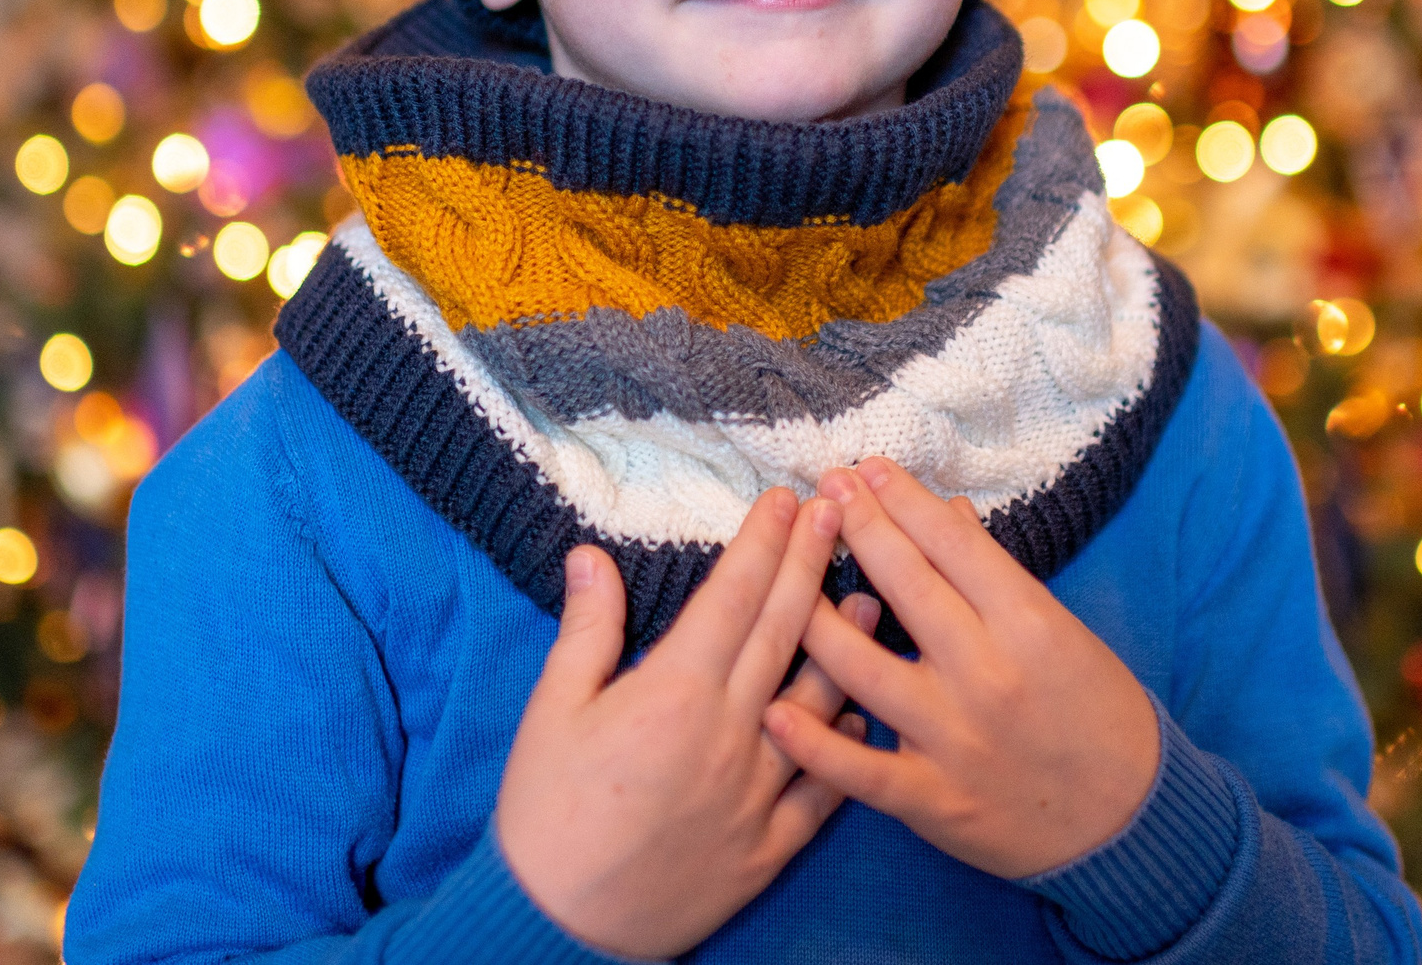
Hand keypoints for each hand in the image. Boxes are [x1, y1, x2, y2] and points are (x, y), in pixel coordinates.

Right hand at [495, 488, 880, 959]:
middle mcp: (728, 733)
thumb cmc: (546, 814)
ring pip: (819, 704)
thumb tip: (591, 556)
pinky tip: (863, 716)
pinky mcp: (768, 846)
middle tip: (841, 514)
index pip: (732, 597)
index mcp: (674, 692)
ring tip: (874, 599)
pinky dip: (846, 748)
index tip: (787, 500)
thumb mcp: (552, 710)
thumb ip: (586, 630)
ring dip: (848, 647)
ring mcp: (756, 791)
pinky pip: (824, 791)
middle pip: (783, 632)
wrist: (559, 927)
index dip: (763, 543)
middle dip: (812, 565)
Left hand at [761, 458, 1160, 880]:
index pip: (953, 544)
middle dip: (858, 528)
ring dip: (813, 616)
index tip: (865, 467)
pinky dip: (814, 743)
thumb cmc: (1098, 716)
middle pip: (905, 586)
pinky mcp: (934, 800)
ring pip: (862, 667)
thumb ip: (998, 577)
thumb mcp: (1063, 632)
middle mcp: (987, 674)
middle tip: (822, 485)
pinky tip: (775, 709)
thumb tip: (946, 511)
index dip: (902, 499)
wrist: (1130, 824)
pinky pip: (860, 769)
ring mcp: (955, 738)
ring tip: (781, 576)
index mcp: (1029, 625)